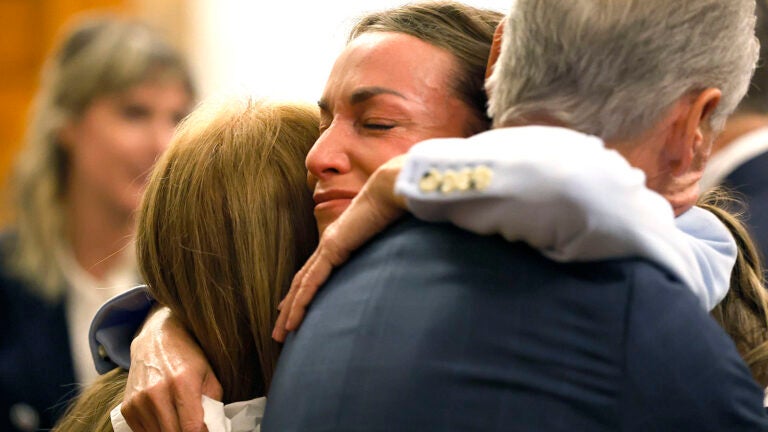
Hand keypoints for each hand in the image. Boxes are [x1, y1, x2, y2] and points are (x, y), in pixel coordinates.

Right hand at [121, 306, 221, 431]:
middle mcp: (157, 393)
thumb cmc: (187, 357)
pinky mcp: (127, 408)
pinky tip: (165, 418)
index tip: (205, 431)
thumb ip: (213, 404)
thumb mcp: (209, 375)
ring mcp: (139, 401)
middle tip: (194, 426)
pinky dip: (157, 430)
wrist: (155, 340)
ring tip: (179, 419)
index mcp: (182, 383)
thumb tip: (211, 429)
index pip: (192, 428)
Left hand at [273, 155, 407, 341]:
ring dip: (290, 311)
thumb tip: (401, 263)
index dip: (303, 290)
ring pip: (301, 286)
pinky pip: (311, 283)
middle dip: (290, 307)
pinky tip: (293, 321)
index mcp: (341, 241)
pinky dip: (301, 303)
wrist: (392, 190)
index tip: (293, 307)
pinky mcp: (332, 250)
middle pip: (303, 281)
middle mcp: (330, 244)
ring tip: (281, 333)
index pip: (316, 270)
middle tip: (281, 330)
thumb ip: (388, 251)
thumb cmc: (397, 209)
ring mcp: (328, 247)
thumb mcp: (391, 237)